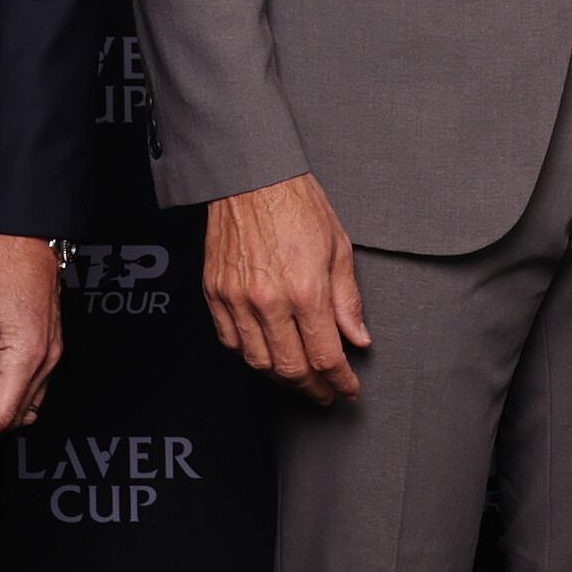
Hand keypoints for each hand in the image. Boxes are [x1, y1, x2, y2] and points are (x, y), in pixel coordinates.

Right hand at [206, 175, 372, 402]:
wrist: (250, 178)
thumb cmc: (297, 205)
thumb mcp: (338, 248)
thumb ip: (347, 301)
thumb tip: (357, 338)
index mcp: (305, 290)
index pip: (326, 356)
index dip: (340, 381)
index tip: (348, 389)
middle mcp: (268, 301)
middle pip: (290, 368)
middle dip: (313, 389)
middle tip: (326, 393)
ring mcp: (236, 299)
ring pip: (258, 362)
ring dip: (281, 378)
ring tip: (300, 379)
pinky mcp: (215, 293)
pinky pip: (230, 342)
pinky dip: (250, 356)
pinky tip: (267, 355)